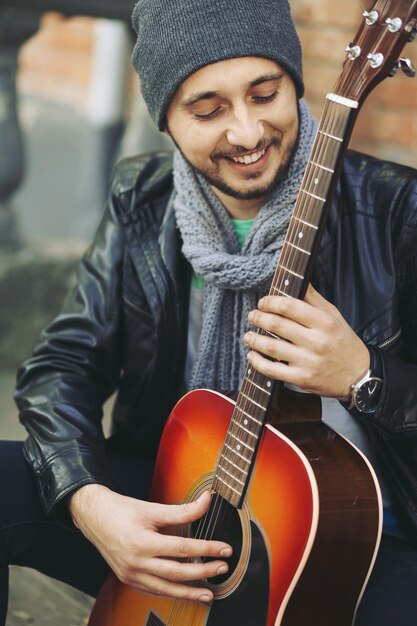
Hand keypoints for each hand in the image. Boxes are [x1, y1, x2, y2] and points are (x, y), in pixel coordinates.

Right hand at [69, 485, 231, 602]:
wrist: (94, 517)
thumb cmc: (121, 511)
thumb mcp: (152, 508)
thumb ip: (183, 509)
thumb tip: (207, 501)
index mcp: (143, 543)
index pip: (183, 548)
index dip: (207, 549)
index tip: (225, 549)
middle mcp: (137, 563)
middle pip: (177, 573)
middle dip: (203, 572)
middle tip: (222, 568)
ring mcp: (131, 575)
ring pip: (166, 589)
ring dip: (189, 592)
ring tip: (209, 593)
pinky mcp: (128, 579)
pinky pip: (154, 591)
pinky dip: (171, 593)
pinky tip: (185, 593)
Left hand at [244, 284, 368, 400]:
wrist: (358, 375)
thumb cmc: (343, 342)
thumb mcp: (334, 315)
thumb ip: (314, 298)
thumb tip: (299, 279)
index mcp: (324, 322)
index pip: (289, 306)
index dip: (270, 302)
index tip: (262, 302)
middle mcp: (316, 341)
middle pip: (277, 325)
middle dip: (259, 318)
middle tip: (252, 316)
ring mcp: (308, 361)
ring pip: (271, 347)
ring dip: (254, 339)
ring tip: (248, 335)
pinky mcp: (302, 379)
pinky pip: (273, 370)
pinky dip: (257, 362)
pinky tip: (252, 355)